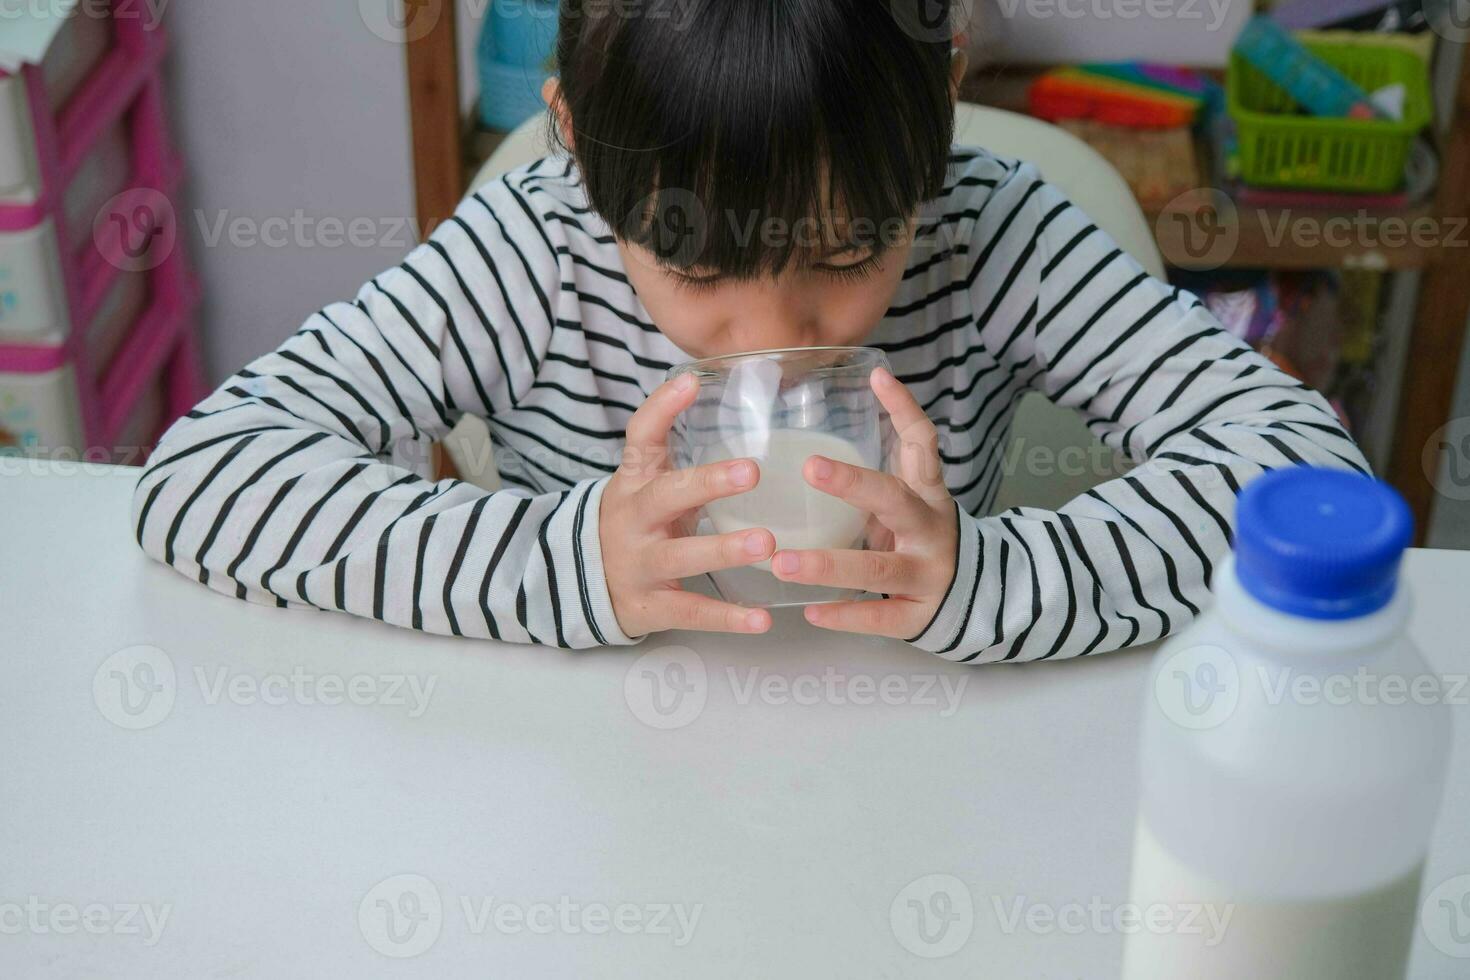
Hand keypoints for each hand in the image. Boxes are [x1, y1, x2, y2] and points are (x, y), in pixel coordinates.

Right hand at [601, 374, 775, 637]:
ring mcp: (639, 563)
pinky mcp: (650, 606)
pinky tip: (762, 619)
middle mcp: (634, 519)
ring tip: (767, 543)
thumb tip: (707, 383)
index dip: (662, 407)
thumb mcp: (645, 481)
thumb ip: (673, 445)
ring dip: (724, 550)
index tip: (691, 381)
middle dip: (708, 483)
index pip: (641, 437)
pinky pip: (690, 611)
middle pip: (666, 496)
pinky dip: (727, 618)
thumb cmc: (634, 522)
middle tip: (752, 472)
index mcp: (636, 481)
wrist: (577, 582)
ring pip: (681, 556)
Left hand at [771, 367, 958, 638]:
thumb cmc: (921, 537)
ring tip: (782, 562)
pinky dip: (844, 615)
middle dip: (853, 484)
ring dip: (828, 566)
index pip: (923, 443)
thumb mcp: (911, 496)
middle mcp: (930, 529)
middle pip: (895, 501)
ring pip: (878, 570)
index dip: (904, 409)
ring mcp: (927, 575)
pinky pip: (877, 617)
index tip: (877, 377)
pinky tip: (810, 610)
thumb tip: (861, 388)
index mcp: (927, 494)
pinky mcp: (917, 616)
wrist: (976, 596)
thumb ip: (885, 460)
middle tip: (810, 466)